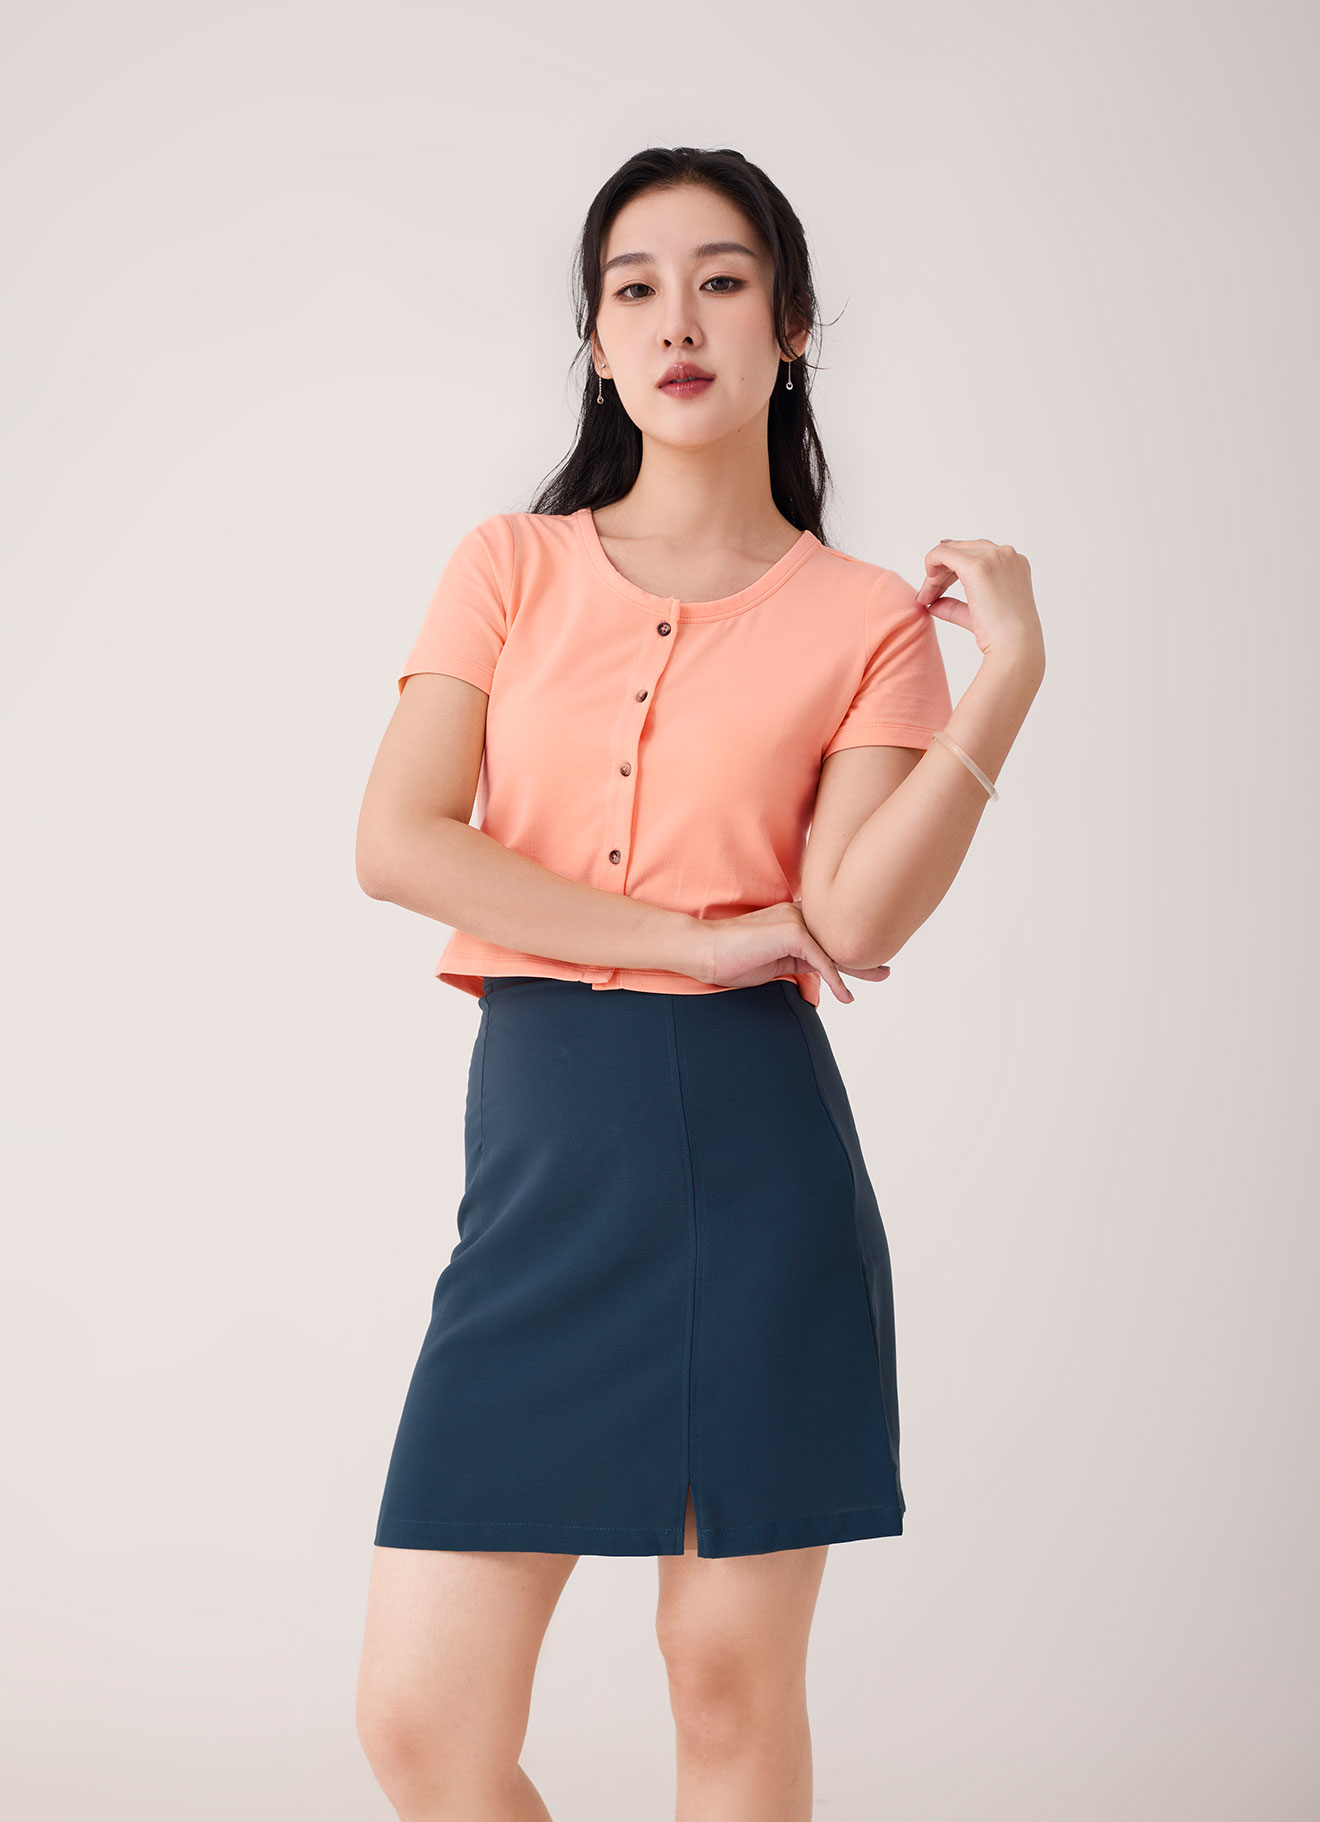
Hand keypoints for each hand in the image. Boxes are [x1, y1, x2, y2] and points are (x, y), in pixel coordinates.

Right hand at [693, 901, 889, 1004]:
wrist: (705, 951)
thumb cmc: (732, 960)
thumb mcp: (774, 964)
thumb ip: (798, 964)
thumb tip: (821, 980)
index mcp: (792, 919)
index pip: (826, 936)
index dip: (847, 951)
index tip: (869, 964)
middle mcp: (798, 914)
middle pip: (836, 939)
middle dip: (861, 956)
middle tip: (885, 971)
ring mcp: (795, 920)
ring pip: (834, 948)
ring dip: (858, 967)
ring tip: (879, 977)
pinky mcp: (792, 932)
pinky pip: (822, 960)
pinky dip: (836, 981)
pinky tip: (845, 997)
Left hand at [913, 539, 1043, 663]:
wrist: (1015, 646)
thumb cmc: (1003, 636)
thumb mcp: (977, 615)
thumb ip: (956, 606)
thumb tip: (933, 605)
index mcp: (1014, 564)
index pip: (975, 556)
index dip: (951, 573)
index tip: (936, 595)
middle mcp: (1006, 555)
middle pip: (962, 551)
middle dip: (941, 573)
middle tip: (926, 597)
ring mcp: (993, 557)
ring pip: (950, 552)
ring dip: (934, 574)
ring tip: (926, 597)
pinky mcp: (977, 566)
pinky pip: (941, 552)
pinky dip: (929, 564)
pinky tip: (927, 586)